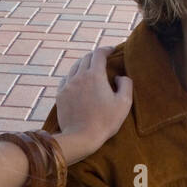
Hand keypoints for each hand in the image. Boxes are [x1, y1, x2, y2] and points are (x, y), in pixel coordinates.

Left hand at [54, 47, 133, 164]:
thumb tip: (120, 77)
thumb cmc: (105, 122)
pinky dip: (73, 76)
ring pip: (75, 67)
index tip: (112, 50)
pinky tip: (77, 81)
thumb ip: (126, 84)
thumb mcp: (124, 103)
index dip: (106, 49)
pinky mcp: (60, 95)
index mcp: (95, 75)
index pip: (99, 53)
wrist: (80, 137)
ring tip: (90, 69)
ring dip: (83, 65)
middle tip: (102, 60)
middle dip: (95, 56)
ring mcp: (67, 85)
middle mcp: (79, 76)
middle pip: (86, 58)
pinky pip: (66, 79)